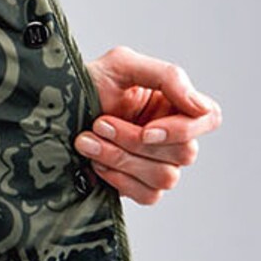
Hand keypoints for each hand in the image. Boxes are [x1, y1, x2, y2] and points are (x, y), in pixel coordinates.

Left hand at [74, 46, 221, 205]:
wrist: (52, 111)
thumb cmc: (89, 83)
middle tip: (98, 124)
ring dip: (122, 159)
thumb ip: (167, 77)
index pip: (208, 118)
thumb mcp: (122, 65)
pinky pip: (149, 196)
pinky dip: (119, 180)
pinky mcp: (140, 187)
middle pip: (184, 153)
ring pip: (165, 178)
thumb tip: (199, 106)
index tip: (147, 129)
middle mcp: (172, 137)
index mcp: (175, 105)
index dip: (183, 129)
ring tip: (87, 142)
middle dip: (134, 141)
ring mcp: (158, 164)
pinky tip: (95, 164)